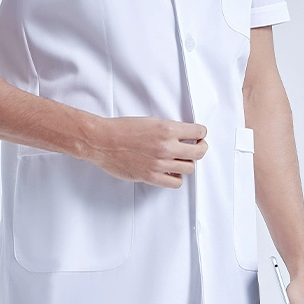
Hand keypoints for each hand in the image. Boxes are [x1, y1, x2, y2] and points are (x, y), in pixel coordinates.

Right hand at [88, 116, 207, 187]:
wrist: (102, 141)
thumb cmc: (121, 129)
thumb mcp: (150, 121)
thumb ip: (168, 130)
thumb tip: (183, 136)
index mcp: (167, 129)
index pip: (198, 132)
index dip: (201, 133)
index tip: (199, 135)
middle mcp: (166, 146)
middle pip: (198, 152)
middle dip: (200, 148)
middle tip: (198, 147)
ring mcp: (159, 163)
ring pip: (189, 168)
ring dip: (187, 163)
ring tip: (181, 160)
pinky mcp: (151, 177)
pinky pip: (175, 182)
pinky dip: (176, 177)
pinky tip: (171, 171)